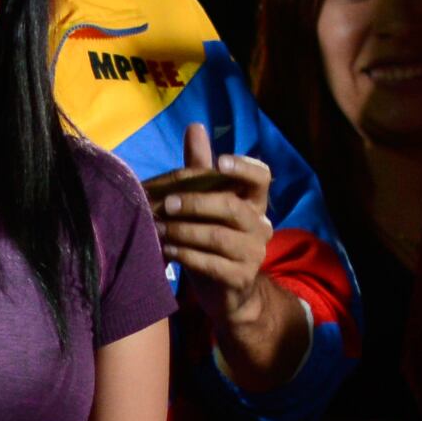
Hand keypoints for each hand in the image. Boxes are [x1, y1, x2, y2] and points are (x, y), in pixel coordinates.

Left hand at [151, 127, 298, 382]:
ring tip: (158, 229)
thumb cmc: (212, 241)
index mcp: (254, 203)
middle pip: (233, 207)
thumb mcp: (207, 205)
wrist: (226, 294)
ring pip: (219, 237)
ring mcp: (254, 254)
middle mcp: (261, 225)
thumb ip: (201, 169)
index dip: (245, 167)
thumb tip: (195, 127)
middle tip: (166, 203)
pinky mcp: (241, 278)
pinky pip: (212, 264)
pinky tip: (167, 251)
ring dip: (184, 231)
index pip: (262, 178)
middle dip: (197, 203)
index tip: (221, 162)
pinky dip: (186, 255)